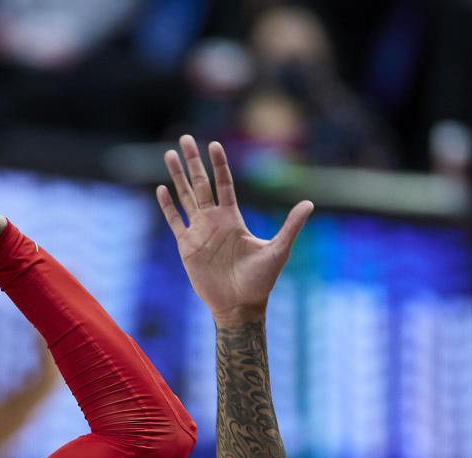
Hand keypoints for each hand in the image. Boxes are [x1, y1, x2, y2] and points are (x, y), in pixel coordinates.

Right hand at [156, 137, 311, 325]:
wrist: (240, 306)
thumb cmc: (261, 282)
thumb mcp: (278, 250)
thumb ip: (290, 226)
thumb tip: (309, 203)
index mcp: (232, 219)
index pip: (223, 183)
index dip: (219, 164)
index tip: (214, 144)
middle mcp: (214, 221)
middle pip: (200, 184)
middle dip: (193, 161)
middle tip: (185, 137)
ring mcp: (199, 233)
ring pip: (184, 198)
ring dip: (177, 176)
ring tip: (169, 154)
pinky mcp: (187, 248)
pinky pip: (175, 222)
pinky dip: (167, 206)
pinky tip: (161, 189)